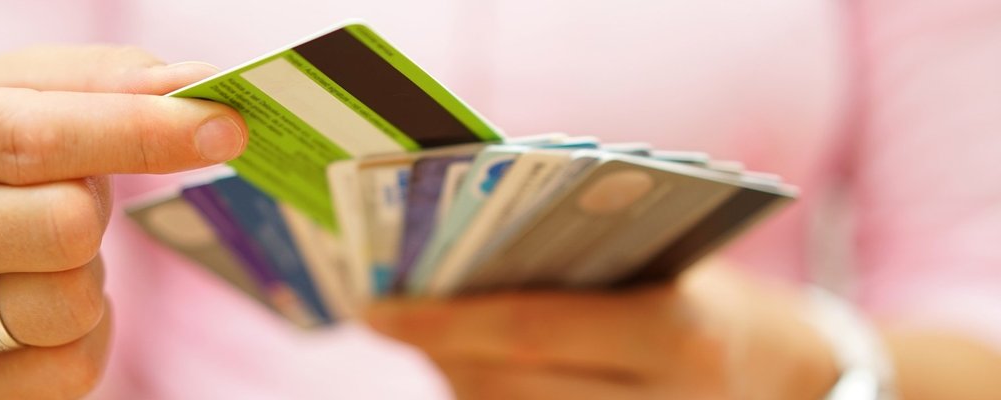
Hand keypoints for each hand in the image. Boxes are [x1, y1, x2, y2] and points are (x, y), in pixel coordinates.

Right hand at [0, 46, 246, 398]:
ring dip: (89, 270)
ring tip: (42, 247)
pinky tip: (41, 298)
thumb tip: (197, 87)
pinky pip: (74, 364)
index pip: (35, 139)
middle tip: (71, 190)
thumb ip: (105, 80)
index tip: (224, 129)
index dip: (141, 132)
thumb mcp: (18, 90)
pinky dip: (88, 329)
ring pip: (73, 301)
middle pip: (64, 224)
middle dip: (96, 203)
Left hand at [366, 263, 840, 399]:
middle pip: (512, 388)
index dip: (446, 320)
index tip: (377, 305)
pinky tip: (472, 373)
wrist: (794, 377)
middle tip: (389, 315)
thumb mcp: (659, 263)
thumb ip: (570, 261)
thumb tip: (455, 262)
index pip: (533, 331)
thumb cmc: (710, 298)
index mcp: (677, 336)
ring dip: (459, 381)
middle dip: (440, 351)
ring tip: (426, 339)